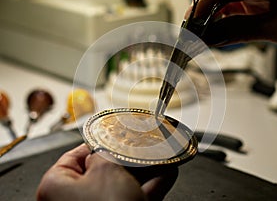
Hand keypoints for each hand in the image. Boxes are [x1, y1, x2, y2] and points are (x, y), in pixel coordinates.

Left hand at [36, 144, 177, 200]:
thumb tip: (108, 148)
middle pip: (102, 171)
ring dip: (143, 171)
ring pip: (121, 186)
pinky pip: (133, 198)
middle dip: (127, 158)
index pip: (75, 156)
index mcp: (57, 186)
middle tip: (140, 147)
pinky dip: (150, 186)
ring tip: (159, 157)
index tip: (114, 135)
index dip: (98, 142)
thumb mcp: (105, 170)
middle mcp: (73, 200)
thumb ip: (106, 153)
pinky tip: (165, 173)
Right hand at [187, 0, 276, 55]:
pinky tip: (211, 29)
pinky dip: (217, 19)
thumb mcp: (275, 29)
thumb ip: (238, 31)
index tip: (192, 19)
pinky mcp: (251, 1)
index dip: (206, 1)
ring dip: (207, 14)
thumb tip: (208, 38)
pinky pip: (227, 6)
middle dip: (203, 6)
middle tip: (192, 27)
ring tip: (199, 31)